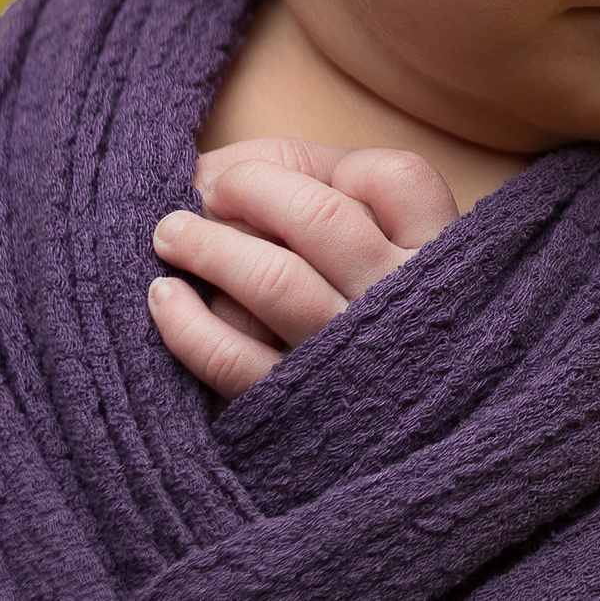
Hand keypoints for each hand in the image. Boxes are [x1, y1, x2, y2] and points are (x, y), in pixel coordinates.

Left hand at [147, 136, 456, 399]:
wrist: (400, 435)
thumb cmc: (371, 306)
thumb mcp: (380, 238)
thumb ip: (311, 177)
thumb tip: (211, 168)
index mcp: (435, 255)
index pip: (395, 179)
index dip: (326, 165)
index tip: (280, 171)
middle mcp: (399, 303)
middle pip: (321, 219)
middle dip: (248, 188)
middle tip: (210, 191)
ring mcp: (351, 360)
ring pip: (276, 282)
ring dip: (208, 247)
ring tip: (171, 234)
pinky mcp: (301, 410)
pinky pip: (236, 362)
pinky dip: (188, 327)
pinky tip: (164, 300)